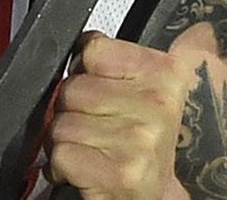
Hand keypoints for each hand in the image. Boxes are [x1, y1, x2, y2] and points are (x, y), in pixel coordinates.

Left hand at [47, 32, 190, 199]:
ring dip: (66, 141)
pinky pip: (61, 154)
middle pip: (72, 87)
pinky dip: (63, 167)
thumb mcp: (145, 92)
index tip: (100, 88)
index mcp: (165, 73)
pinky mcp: (121, 172)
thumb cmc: (142, 143)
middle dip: (72, 110)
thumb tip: (81, 43)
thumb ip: (118, 61)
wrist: (154, 196)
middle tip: (96, 127)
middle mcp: (158, 103)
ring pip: (62, 123)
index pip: (94, 49)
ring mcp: (140, 138)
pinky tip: (88, 170)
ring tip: (92, 150)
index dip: (84, 71)